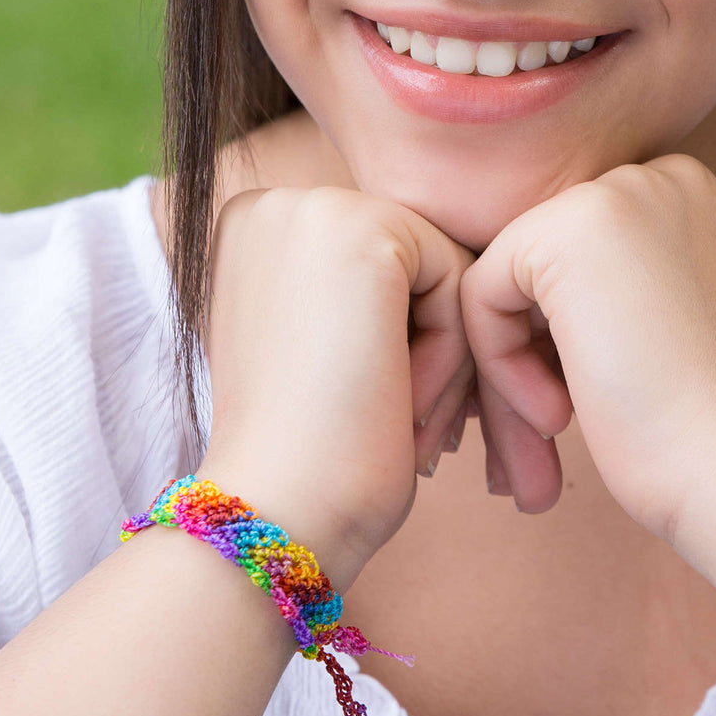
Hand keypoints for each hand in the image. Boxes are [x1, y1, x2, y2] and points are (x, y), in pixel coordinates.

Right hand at [200, 186, 477, 590]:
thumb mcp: (320, 356)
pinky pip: (460, 284)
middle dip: (429, 353)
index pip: (381, 272)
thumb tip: (441, 285)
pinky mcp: (365, 230)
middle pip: (415, 267)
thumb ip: (362, 301)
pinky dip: (451, 357)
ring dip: (443, 362)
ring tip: (404, 423)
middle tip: (407, 427)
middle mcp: (276, 204)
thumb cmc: (305, 458)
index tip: (381, 412)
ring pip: (444, 276)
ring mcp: (316, 207)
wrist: (277, 511)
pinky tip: (404, 403)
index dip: (400, 348)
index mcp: (255, 233)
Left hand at [458, 154, 715, 539]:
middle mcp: (663, 177)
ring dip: (514, 370)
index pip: (582, 259)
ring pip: (509, 281)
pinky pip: (482, 294)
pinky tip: (557, 415)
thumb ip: (616, 291)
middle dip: (532, 355)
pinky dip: (501, 366)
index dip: (567, 340)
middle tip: (549, 431)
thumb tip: (528, 300)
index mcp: (695, 201)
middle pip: (543, 265)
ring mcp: (619, 193)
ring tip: (551, 435)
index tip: (585, 405)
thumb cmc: (708, 430)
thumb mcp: (671, 330)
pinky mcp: (568, 229)